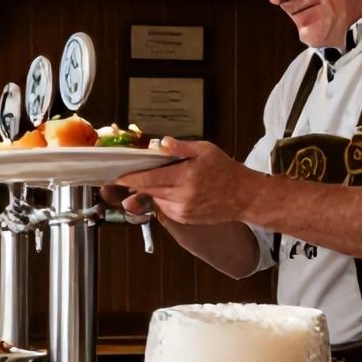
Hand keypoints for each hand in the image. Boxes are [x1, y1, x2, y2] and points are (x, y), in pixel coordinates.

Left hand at [117, 137, 263, 224]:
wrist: (243, 196)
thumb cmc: (225, 170)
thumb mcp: (206, 150)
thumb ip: (181, 147)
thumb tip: (160, 143)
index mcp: (185, 177)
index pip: (149, 179)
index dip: (131, 178)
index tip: (118, 175)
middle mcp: (181, 196)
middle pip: (148, 190)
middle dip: (136, 183)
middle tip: (126, 176)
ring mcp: (182, 210)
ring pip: (155, 200)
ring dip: (151, 191)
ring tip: (157, 179)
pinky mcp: (184, 218)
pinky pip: (165, 208)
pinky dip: (163, 199)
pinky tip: (172, 190)